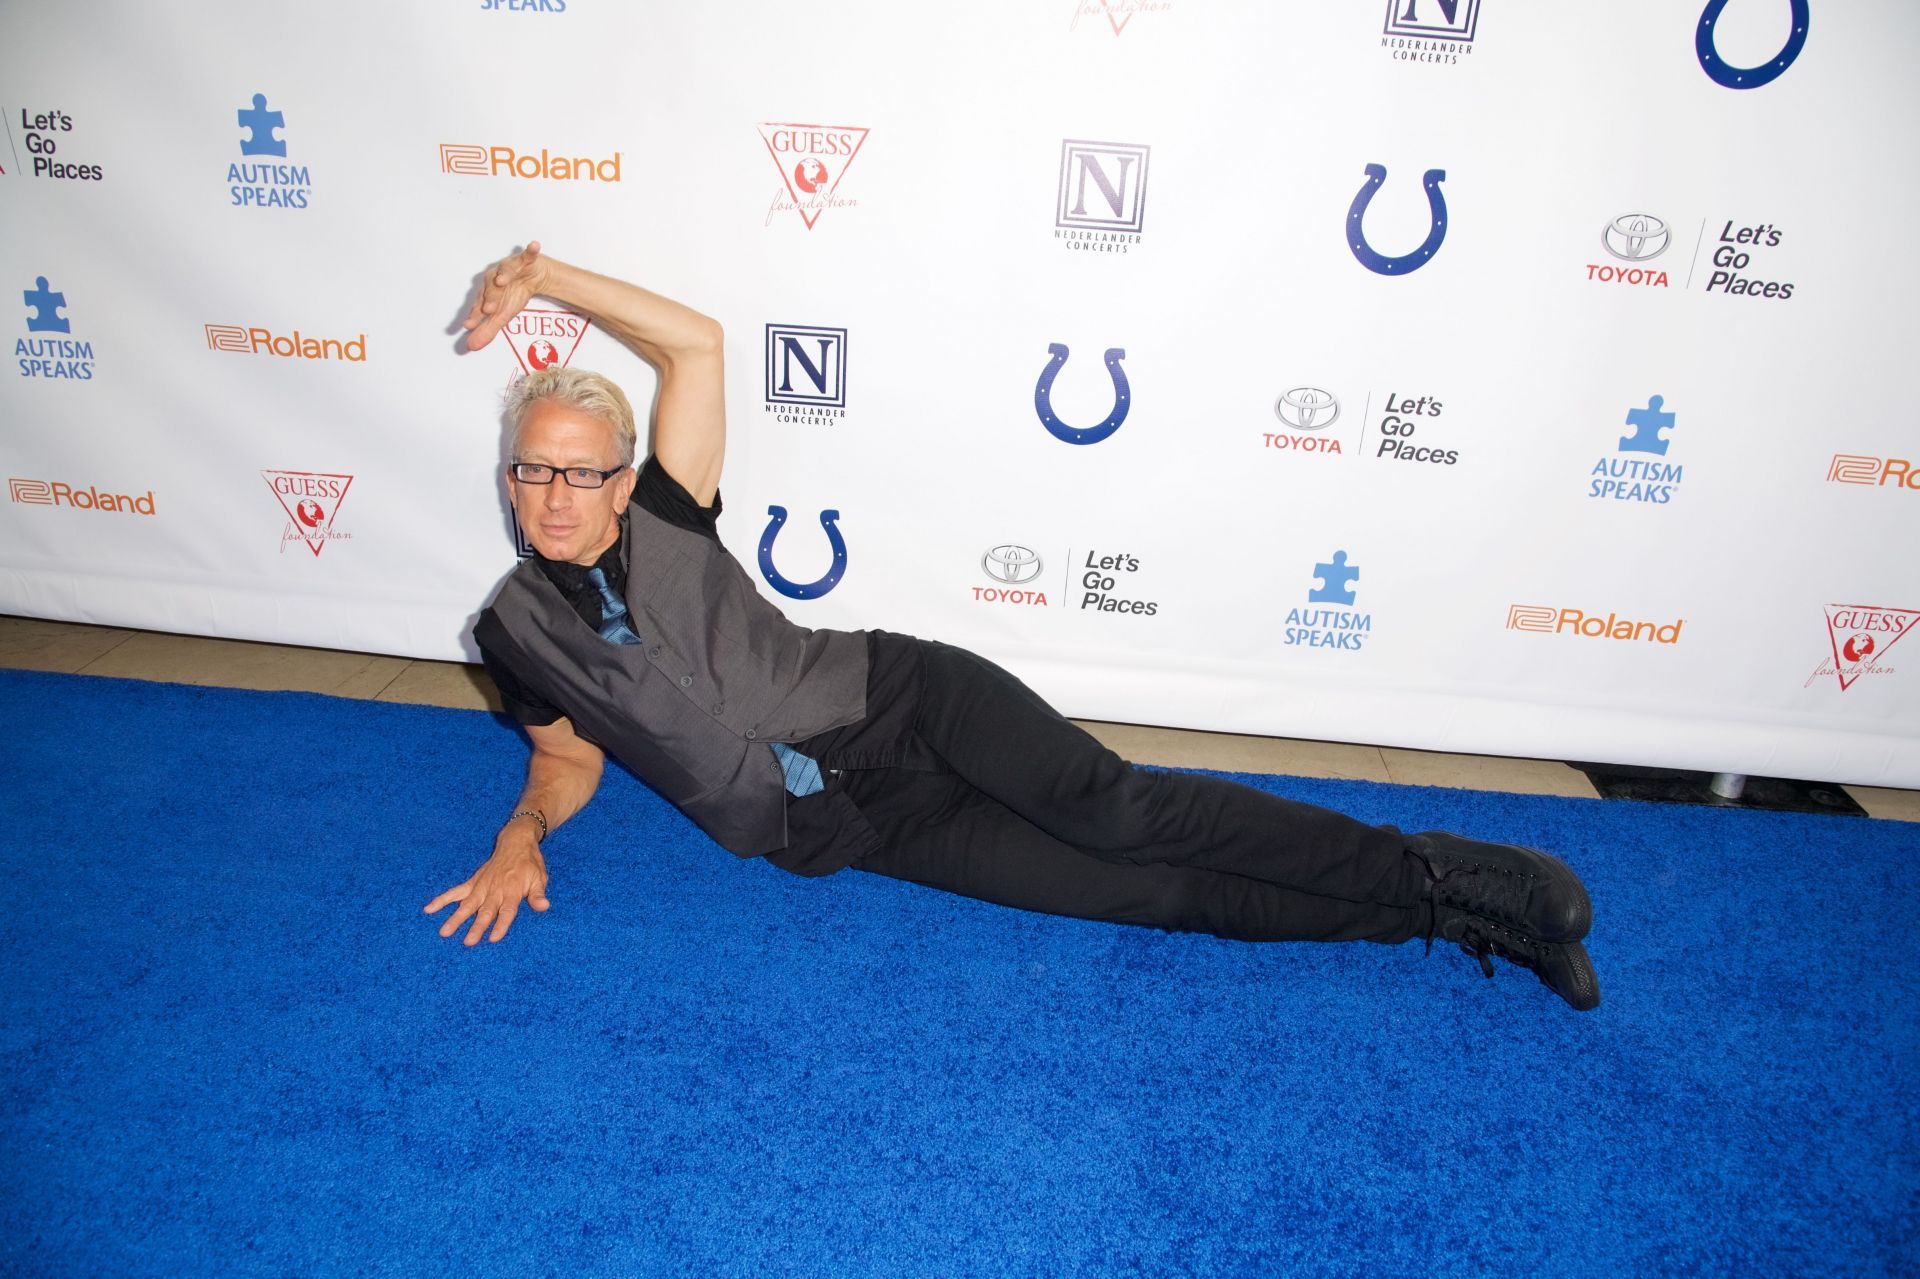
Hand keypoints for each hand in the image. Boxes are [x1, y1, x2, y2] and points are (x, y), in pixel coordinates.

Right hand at [424, 829, 549, 945]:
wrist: (515, 842)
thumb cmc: (529, 864)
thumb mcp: (539, 877)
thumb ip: (538, 894)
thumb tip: (544, 907)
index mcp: (512, 890)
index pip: (507, 911)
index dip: (501, 924)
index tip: (493, 938)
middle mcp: (495, 889)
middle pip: (485, 911)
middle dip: (476, 926)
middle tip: (467, 941)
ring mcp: (481, 886)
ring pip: (467, 904)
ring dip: (456, 918)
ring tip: (444, 932)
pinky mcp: (473, 882)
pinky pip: (455, 892)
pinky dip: (442, 899)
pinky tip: (429, 909)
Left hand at [461, 240, 552, 351]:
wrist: (534, 276)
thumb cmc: (515, 294)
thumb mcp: (503, 316)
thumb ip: (488, 330)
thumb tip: (471, 347)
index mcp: (487, 291)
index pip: (480, 303)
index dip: (476, 314)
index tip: (469, 325)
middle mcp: (495, 277)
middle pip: (491, 288)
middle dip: (490, 297)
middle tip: (489, 309)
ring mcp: (510, 268)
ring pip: (505, 271)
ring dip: (503, 275)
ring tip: (501, 280)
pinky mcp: (526, 260)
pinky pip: (528, 255)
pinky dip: (531, 250)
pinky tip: (534, 246)